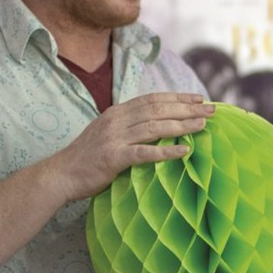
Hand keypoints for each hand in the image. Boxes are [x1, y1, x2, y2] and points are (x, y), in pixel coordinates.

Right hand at [50, 92, 212, 201]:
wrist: (61, 174)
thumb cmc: (87, 158)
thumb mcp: (107, 133)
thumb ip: (128, 126)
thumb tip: (156, 125)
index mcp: (117, 112)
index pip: (153, 99)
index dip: (178, 98)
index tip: (199, 99)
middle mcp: (117, 120)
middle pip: (158, 109)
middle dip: (187, 109)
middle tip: (211, 110)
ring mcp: (114, 138)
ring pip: (155, 127)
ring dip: (182, 125)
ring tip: (203, 126)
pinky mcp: (113, 158)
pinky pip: (144, 153)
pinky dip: (166, 152)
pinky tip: (184, 151)